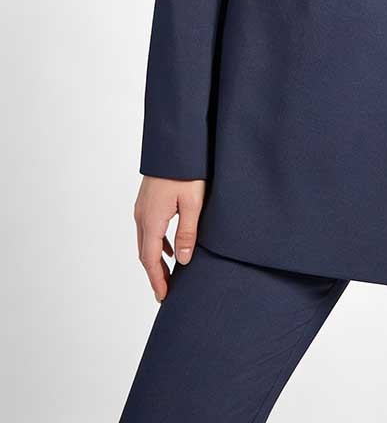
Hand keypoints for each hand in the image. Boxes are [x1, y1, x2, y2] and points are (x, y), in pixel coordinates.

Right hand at [133, 176, 205, 302]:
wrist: (175, 142)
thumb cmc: (186, 170)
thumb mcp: (192, 203)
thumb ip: (187, 234)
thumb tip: (183, 262)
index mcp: (151, 219)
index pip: (150, 259)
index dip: (157, 280)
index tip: (163, 297)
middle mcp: (142, 215)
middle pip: (144, 253)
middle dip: (154, 274)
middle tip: (165, 292)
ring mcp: (143, 206)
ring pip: (145, 241)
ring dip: (155, 259)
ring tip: (168, 274)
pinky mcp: (148, 199)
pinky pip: (148, 228)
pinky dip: (156, 244)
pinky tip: (169, 248)